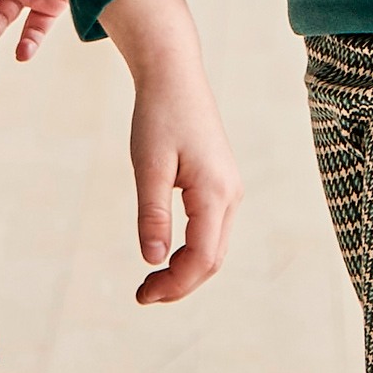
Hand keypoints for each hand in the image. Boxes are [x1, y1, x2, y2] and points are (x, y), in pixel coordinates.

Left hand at [100, 0, 241, 302]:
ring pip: (214, 247)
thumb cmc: (157, 116)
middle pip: (212, 260)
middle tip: (142, 296)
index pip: (201, 259)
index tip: (141, 296)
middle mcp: (230, 195)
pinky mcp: (221, 183)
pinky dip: (191, 250)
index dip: (174, 285)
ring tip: (151, 282)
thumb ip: (152, 214)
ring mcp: (229, 190)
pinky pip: (211, 230)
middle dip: (180, 284)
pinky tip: (166, 255)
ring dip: (186, 270)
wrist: (174, 76)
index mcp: (215, 193)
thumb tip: (152, 260)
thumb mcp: (148, 165)